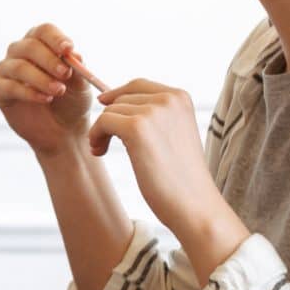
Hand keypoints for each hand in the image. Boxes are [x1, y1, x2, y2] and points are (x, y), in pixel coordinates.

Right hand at [0, 23, 97, 156]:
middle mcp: (20, 52)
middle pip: (29, 45)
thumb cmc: (72, 101)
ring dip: (41, 78)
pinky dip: (28, 92)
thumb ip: (77, 69)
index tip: (68, 49)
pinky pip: (9, 86)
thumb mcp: (80, 85)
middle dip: (49, 60)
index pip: (44, 31)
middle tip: (65, 74)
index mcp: (41, 44)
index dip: (55, 38)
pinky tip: (45, 99)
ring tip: (58, 91)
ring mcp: (7, 70)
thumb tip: (74, 54)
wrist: (63, 131)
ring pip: (19, 66)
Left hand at [86, 79, 227, 231]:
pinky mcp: (137, 127)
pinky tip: (100, 151)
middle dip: (110, 118)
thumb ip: (153, 115)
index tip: (104, 107)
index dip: (117, 95)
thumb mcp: (173, 133)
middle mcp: (169, 98)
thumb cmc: (181, 176)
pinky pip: (102, 121)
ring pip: (110, 111)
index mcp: (180, 97)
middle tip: (104, 143)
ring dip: (101, 130)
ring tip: (103, 150)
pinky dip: (96, 136)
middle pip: (121, 98)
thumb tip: (110, 100)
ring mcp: (154, 111)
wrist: (194, 204)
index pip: (137, 84)